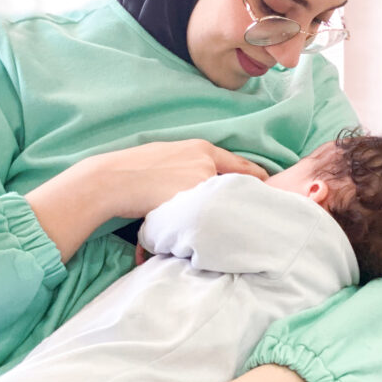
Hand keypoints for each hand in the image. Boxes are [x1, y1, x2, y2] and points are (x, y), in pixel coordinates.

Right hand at [93, 139, 267, 220]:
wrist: (113, 179)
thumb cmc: (135, 168)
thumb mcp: (169, 154)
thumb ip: (194, 164)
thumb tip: (209, 179)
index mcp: (202, 148)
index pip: (241, 165)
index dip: (257, 177)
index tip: (269, 186)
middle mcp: (206, 163)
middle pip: (235, 186)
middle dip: (240, 200)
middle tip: (250, 212)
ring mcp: (199, 182)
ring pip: (220, 204)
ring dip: (219, 215)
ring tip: (217, 227)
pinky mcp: (189, 202)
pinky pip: (204, 218)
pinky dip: (205, 225)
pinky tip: (200, 232)